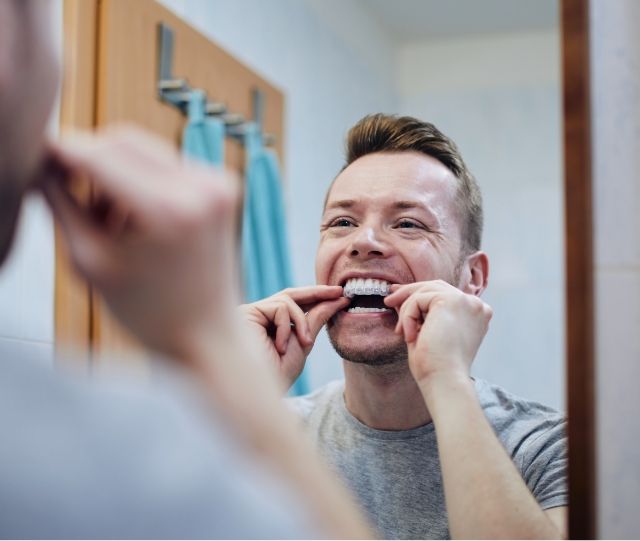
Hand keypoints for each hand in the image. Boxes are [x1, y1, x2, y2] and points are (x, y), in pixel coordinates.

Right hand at [40, 125, 239, 361]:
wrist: (207, 334)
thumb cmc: (148, 312)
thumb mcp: (90, 262)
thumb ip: (61, 204)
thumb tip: (42, 162)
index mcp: (169, 210)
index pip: (99, 155)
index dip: (61, 151)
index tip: (36, 154)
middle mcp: (202, 188)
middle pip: (123, 140)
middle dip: (87, 158)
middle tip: (64, 188)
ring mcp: (219, 183)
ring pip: (144, 149)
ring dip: (114, 171)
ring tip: (107, 221)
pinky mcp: (223, 186)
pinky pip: (167, 163)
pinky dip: (141, 179)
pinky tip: (133, 218)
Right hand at [239, 286, 348, 387]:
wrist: (258, 393)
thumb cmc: (277, 374)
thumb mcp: (303, 344)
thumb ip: (315, 320)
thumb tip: (335, 300)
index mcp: (269, 325)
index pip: (294, 304)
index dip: (317, 297)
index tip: (341, 296)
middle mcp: (257, 317)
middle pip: (289, 295)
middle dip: (317, 293)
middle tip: (339, 292)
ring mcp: (250, 314)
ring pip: (287, 300)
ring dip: (302, 322)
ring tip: (304, 344)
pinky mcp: (246, 313)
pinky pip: (279, 308)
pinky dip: (287, 327)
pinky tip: (280, 347)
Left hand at [384, 280, 491, 385]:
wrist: (444, 380)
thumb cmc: (435, 366)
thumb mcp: (427, 333)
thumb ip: (419, 314)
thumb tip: (399, 297)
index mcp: (475, 314)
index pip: (445, 294)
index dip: (420, 293)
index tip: (398, 297)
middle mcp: (475, 305)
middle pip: (435, 286)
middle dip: (409, 292)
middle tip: (389, 301)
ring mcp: (466, 301)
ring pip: (424, 291)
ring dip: (406, 310)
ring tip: (400, 331)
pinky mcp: (452, 300)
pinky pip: (418, 300)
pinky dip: (408, 317)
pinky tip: (410, 337)